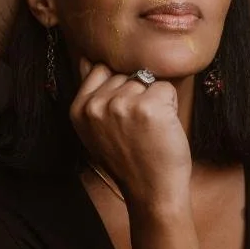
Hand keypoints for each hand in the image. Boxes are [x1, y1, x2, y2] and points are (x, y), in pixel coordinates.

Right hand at [69, 58, 191, 206]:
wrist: (150, 192)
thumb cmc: (129, 159)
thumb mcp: (97, 128)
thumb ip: (92, 92)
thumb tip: (86, 56)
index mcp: (78, 109)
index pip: (101, 69)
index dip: (119, 89)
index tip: (123, 118)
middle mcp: (96, 105)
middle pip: (126, 74)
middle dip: (137, 95)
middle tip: (137, 129)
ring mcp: (121, 104)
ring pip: (146, 79)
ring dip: (154, 100)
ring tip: (149, 130)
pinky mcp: (148, 107)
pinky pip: (166, 88)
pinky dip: (171, 106)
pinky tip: (162, 129)